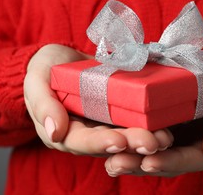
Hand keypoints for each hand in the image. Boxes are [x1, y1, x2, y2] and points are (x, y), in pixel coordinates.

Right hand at [24, 44, 172, 156]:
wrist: (60, 58)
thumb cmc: (44, 69)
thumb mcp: (36, 82)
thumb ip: (42, 105)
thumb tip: (54, 133)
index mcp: (64, 132)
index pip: (82, 141)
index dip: (100, 143)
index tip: (118, 141)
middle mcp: (88, 132)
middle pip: (110, 142)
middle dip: (132, 143)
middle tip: (153, 142)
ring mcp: (105, 122)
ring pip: (126, 133)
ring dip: (146, 136)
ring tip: (164, 137)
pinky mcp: (119, 109)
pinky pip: (134, 116)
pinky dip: (150, 119)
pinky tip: (166, 120)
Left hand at [104, 50, 202, 176]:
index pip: (191, 160)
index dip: (171, 163)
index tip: (149, 163)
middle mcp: (194, 146)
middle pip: (166, 161)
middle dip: (141, 164)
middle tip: (116, 164)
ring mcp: (180, 135)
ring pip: (154, 152)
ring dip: (131, 157)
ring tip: (109, 160)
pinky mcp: (168, 121)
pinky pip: (149, 132)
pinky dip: (132, 137)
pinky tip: (112, 138)